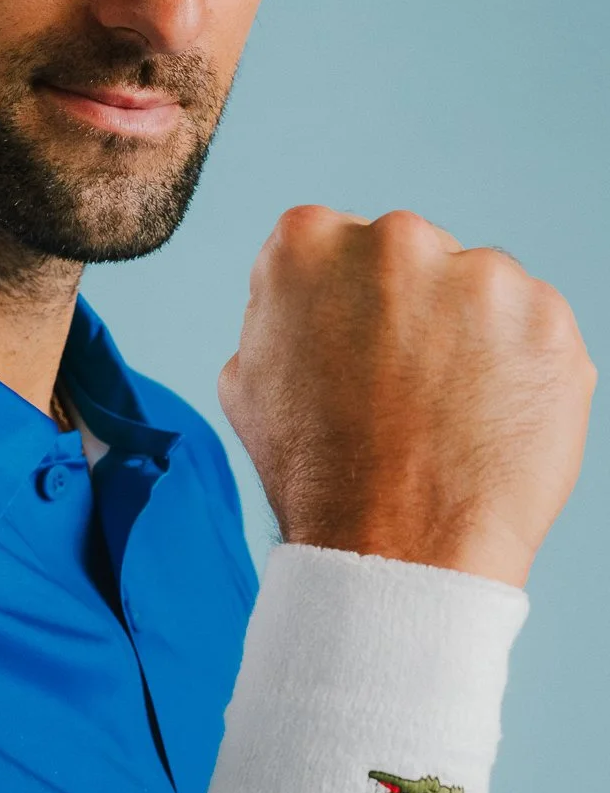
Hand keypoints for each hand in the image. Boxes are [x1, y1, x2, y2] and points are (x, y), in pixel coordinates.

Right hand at [219, 206, 596, 586]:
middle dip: (412, 311)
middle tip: (402, 392)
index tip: (355, 352)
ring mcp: (480, 276)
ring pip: (481, 291)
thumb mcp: (245, 379)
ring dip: (471, 337)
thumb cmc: (316, 477)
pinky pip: (535, 329)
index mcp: (309, 241)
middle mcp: (397, 240)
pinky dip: (521, 369)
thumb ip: (277, 311)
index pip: (335, 243)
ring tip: (447, 416)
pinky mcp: (548, 319)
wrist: (394, 552)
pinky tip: (489, 421)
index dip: (346, 304)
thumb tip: (306, 299)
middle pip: (414, 258)